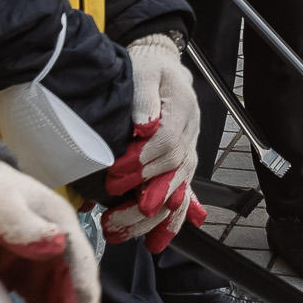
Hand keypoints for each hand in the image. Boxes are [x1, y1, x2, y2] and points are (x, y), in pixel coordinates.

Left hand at [101, 35, 201, 251]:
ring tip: (123, 231)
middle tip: (113, 214)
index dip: (142, 164)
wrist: (160, 63)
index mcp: (182, 110)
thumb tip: (144, 125)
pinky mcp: (180, 163)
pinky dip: (171, 221)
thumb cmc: (148, 66)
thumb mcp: (144, 69)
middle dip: (144, 196)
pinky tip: (156, 239)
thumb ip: (144, 95)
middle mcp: (189, 134)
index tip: (114, 176)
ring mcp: (187, 150)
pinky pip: (181, 196)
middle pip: (174, 172)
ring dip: (153, 216)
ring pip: (178, 190)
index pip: (167, 144)